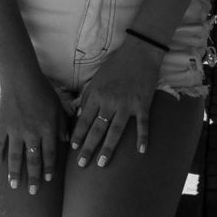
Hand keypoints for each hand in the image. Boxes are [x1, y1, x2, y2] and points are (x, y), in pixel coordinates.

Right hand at [0, 72, 68, 194]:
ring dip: (15, 173)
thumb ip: (62, 123)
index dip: (50, 168)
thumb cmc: (41, 88)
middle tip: (33, 192)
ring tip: (14, 185)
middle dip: (34, 177)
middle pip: (33, 159)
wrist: (19, 76)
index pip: (50, 153)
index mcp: (48, 127)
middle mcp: (32, 132)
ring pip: (15, 157)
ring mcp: (15, 130)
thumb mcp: (57, 104)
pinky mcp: (0, 125)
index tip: (49, 180)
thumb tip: (66, 140)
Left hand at [69, 39, 163, 167]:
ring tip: (102, 163)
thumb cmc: (116, 65)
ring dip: (108, 148)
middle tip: (82, 165)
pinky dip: (143, 137)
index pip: (84, 120)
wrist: (140, 52)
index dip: (78, 135)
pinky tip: (141, 151)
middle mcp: (110, 102)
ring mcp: (127, 105)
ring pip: (115, 131)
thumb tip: (80, 116)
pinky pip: (142, 124)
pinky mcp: (143, 104)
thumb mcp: (97, 79)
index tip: (73, 149)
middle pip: (97, 130)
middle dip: (88, 148)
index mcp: (97, 95)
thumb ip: (88, 97)